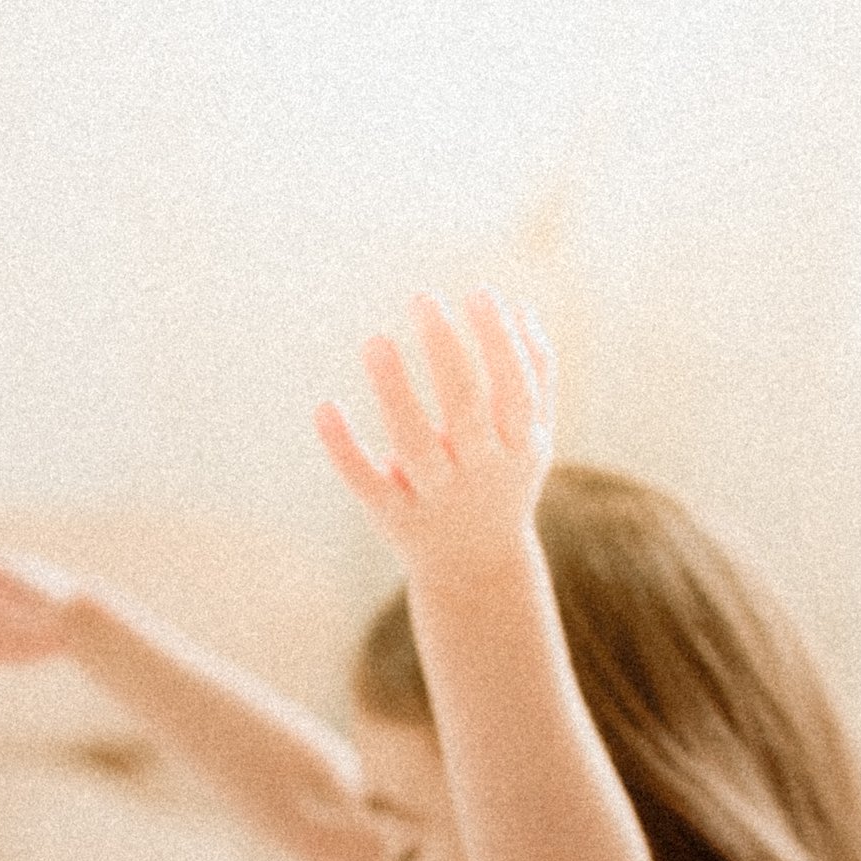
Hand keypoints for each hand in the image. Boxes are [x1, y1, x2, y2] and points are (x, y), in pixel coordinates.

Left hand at [315, 289, 556, 570]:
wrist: (477, 567)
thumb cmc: (503, 480)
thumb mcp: (532, 435)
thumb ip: (536, 375)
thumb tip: (518, 308)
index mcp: (520, 446)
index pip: (516, 389)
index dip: (500, 342)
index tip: (479, 293)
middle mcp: (480, 472)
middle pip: (467, 410)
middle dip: (447, 352)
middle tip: (422, 298)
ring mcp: (436, 496)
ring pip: (415, 445)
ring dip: (395, 393)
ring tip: (375, 340)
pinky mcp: (393, 515)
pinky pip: (366, 483)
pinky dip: (344, 449)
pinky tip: (324, 407)